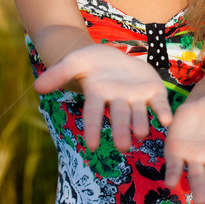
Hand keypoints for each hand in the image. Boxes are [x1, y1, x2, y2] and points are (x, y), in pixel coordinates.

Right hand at [33, 45, 171, 151]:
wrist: (110, 56)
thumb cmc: (89, 63)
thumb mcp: (73, 62)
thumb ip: (58, 74)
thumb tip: (36, 88)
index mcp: (98, 96)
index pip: (94, 114)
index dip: (94, 129)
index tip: (92, 146)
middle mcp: (118, 100)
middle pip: (119, 117)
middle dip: (121, 131)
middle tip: (124, 147)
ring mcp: (136, 96)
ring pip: (139, 113)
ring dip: (141, 123)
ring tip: (143, 134)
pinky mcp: (152, 90)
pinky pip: (159, 102)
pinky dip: (163, 111)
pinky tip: (168, 120)